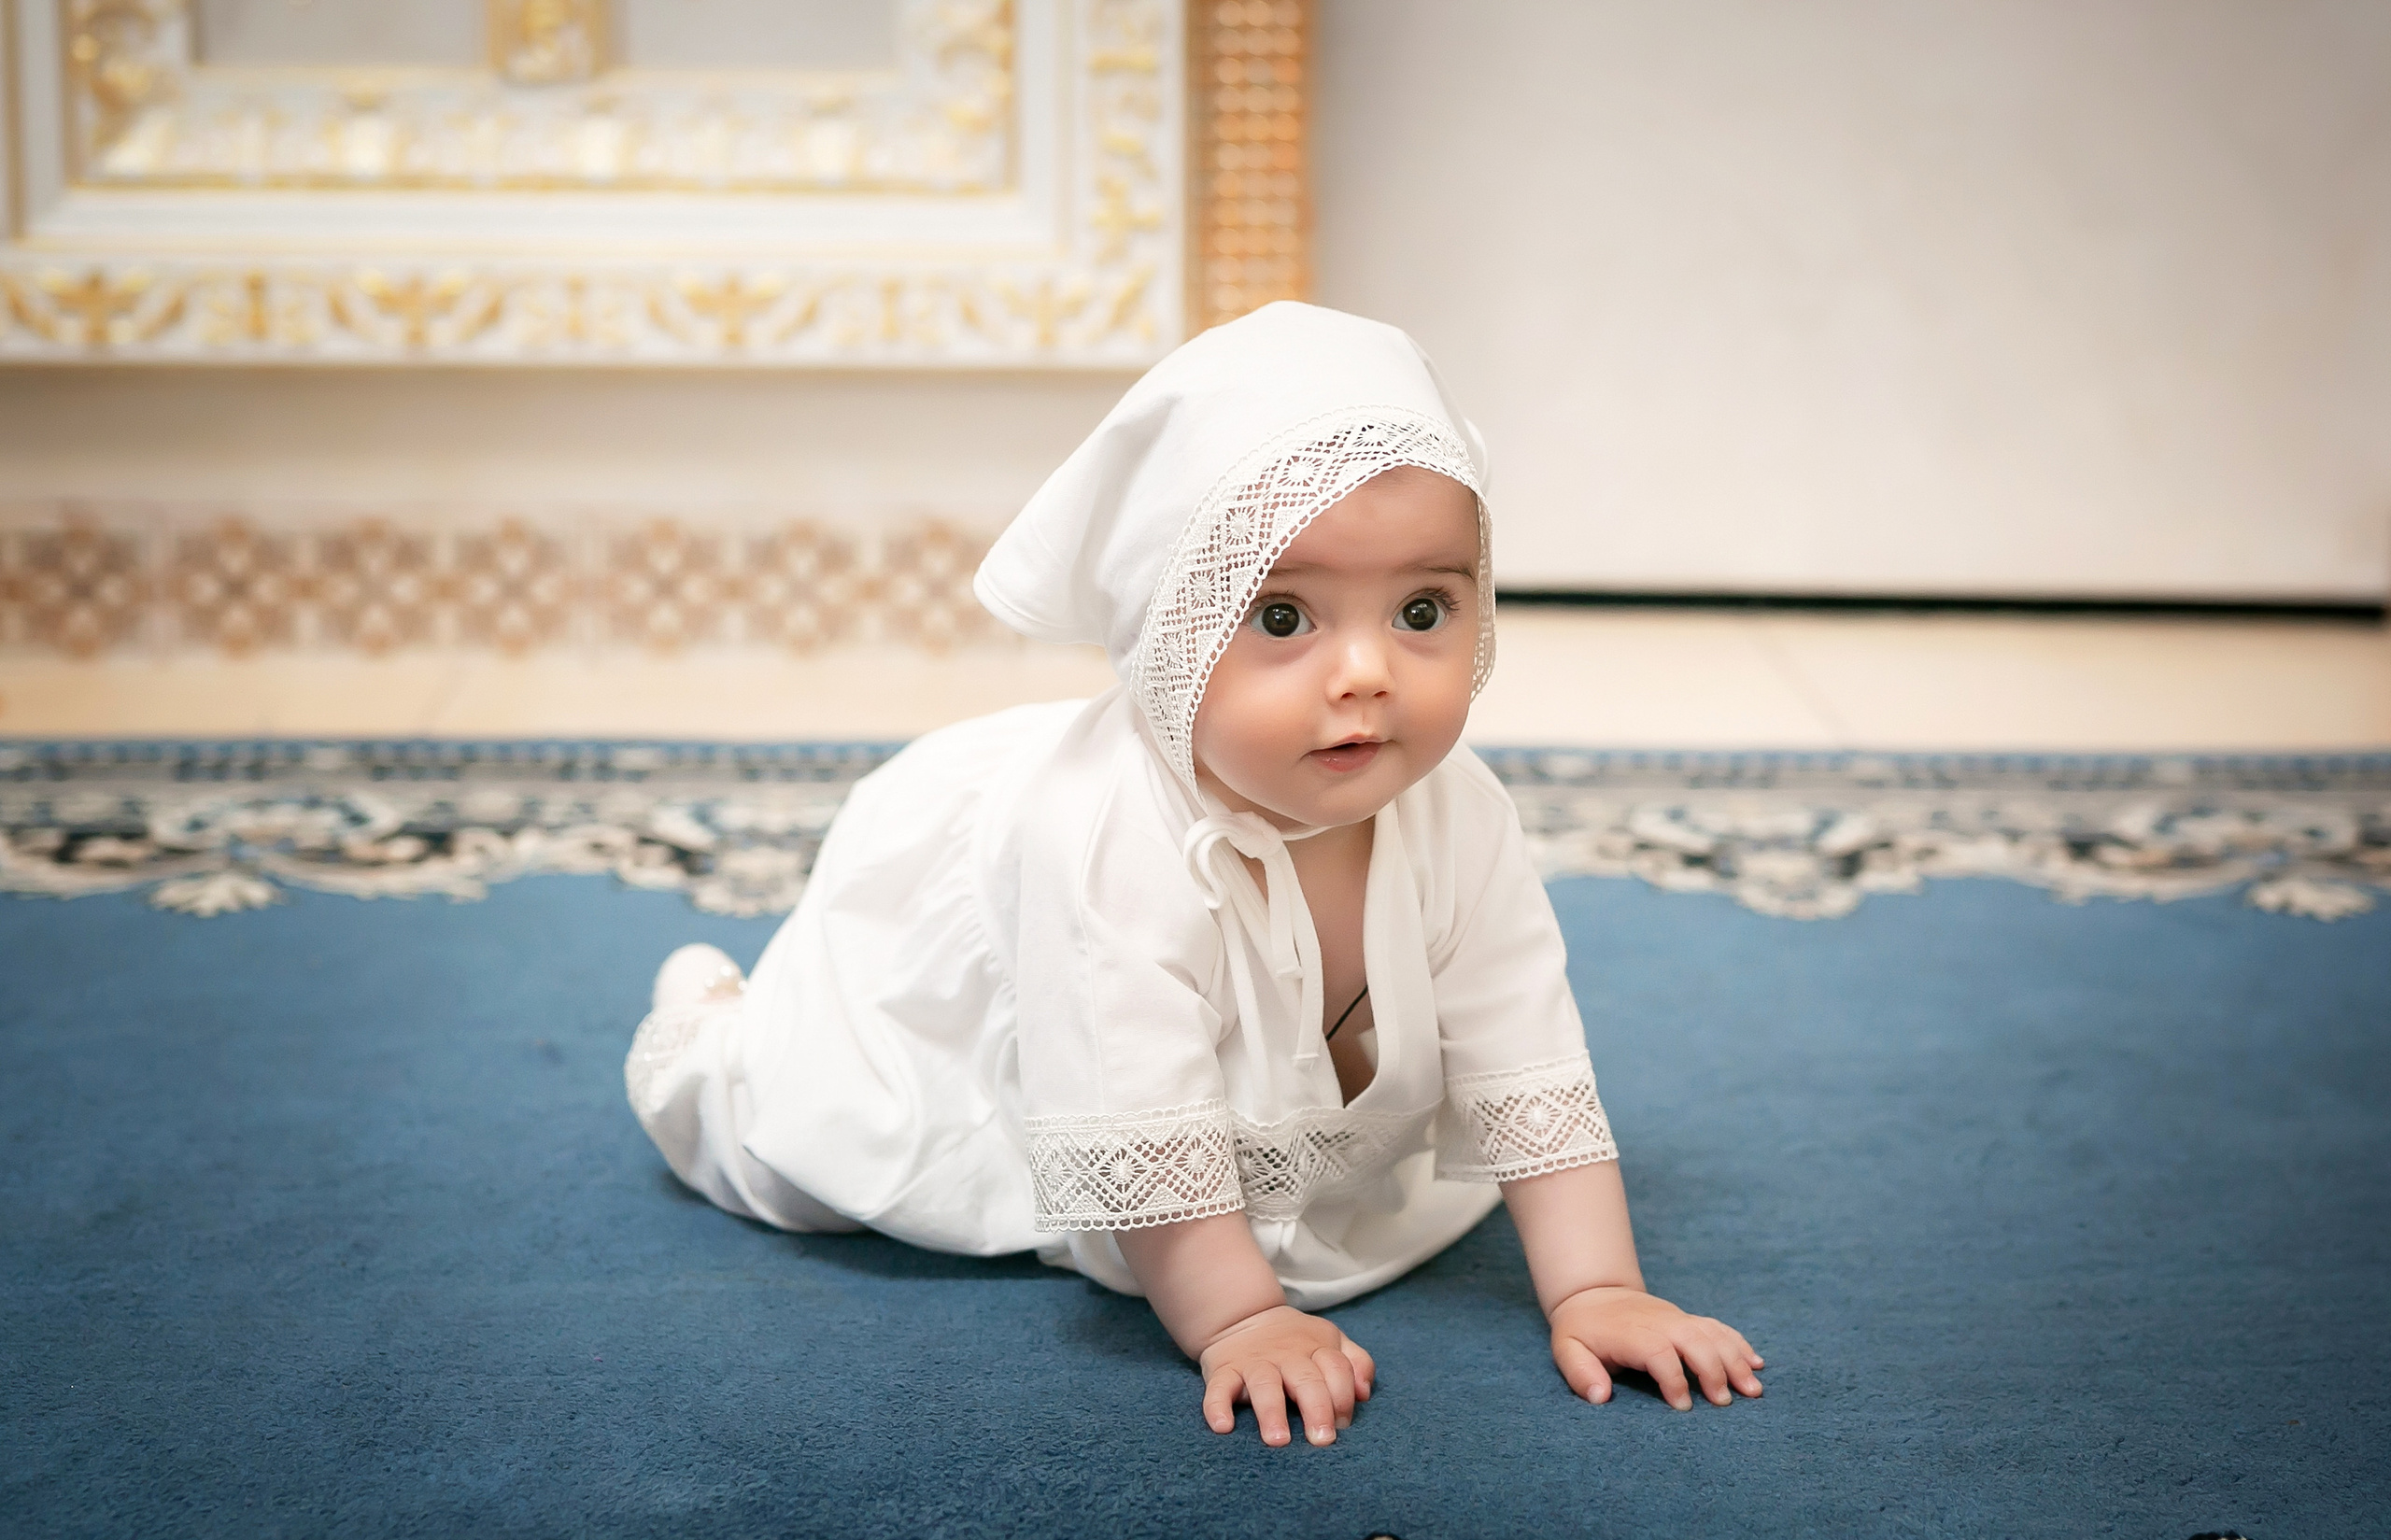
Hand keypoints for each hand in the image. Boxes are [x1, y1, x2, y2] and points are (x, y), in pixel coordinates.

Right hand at [1197, 1304, 1375, 1446]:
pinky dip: (1216, 1406)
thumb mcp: (1330, 1341)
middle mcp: (1286, 1355)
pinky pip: (1217, 1388)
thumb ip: (1355, 1362)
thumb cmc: (1295, 1342)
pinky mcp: (1223, 1371)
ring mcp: (1253, 1363)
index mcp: (1315, 1348)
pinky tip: (1223, 1427)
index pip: (1336, 1368)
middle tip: (1322, 1440)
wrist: (1242, 1316)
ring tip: (1278, 1441)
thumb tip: (1364, 1393)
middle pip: (1305, 1379)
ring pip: (1264, 1384)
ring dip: (1271, 1411)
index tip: (1343, 1425)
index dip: (1343, 1396)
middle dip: (1317, 1409)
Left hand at [1547, 1285, 1763, 1409]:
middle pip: (1694, 1340)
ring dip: (1735, 1359)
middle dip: (1713, 1370)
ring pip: (1713, 1334)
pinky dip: (1739, 1343)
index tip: (1683, 1407)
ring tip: (1753, 1390)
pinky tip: (1757, 1363)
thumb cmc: (1582, 1330)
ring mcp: (1677, 1319)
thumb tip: (1600, 1397)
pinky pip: (1718, 1327)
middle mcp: (1660, 1323)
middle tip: (1724, 1403)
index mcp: (1631, 1333)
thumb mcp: (1567, 1349)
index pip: (1659, 1352)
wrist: (1594, 1293)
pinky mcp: (1688, 1319)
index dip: (1673, 1379)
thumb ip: (1580, 1373)